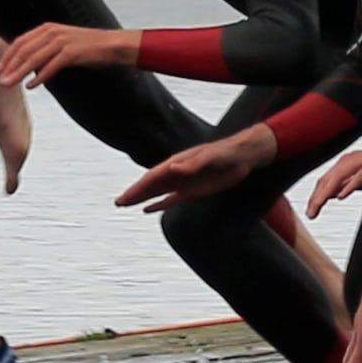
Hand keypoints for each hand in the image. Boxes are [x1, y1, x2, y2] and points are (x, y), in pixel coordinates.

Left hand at [0, 23, 137, 90]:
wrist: (111, 45)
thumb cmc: (88, 47)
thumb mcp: (63, 42)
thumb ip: (45, 48)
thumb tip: (29, 65)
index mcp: (48, 28)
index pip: (20, 41)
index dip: (8, 55)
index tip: (0, 68)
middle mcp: (53, 32)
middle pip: (24, 50)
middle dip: (10, 67)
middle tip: (1, 80)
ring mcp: (62, 41)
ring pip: (34, 59)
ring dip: (20, 73)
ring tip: (11, 84)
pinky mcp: (72, 52)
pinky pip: (51, 66)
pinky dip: (39, 77)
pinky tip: (32, 85)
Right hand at [122, 128, 275, 212]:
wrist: (243, 156)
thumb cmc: (227, 152)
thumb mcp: (211, 156)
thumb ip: (193, 163)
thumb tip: (173, 168)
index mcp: (178, 163)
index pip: (154, 176)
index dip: (139, 187)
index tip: (126, 196)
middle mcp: (177, 173)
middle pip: (151, 185)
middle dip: (134, 193)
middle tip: (118, 203)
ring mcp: (184, 182)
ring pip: (158, 192)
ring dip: (142, 199)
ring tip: (125, 205)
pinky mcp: (193, 191)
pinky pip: (172, 199)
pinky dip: (159, 204)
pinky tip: (148, 210)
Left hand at [306, 141, 361, 216]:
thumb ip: (349, 185)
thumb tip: (332, 195)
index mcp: (347, 164)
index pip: (325, 181)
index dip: (315, 196)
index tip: (311, 213)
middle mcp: (353, 159)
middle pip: (328, 178)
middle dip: (316, 197)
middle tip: (311, 214)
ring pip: (340, 175)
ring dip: (326, 192)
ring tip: (318, 206)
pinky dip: (351, 184)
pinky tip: (341, 196)